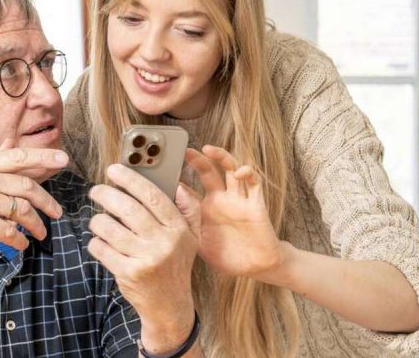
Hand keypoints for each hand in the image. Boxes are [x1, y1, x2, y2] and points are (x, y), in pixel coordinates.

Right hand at [0, 142, 67, 262]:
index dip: (43, 157)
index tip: (64, 159)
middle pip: (26, 186)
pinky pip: (10, 230)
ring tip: (41, 233)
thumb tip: (10, 140)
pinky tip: (21, 244)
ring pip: (22, 210)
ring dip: (36, 224)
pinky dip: (19, 240)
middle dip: (47, 201)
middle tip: (57, 213)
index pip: (17, 156)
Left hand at [88, 164, 196, 350]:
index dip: (131, 179)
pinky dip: (95, 242)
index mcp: (179, 229)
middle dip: (107, 194)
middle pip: (129, 209)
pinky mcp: (128, 273)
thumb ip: (188, 208)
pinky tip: (99, 241)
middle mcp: (164, 243)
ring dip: (97, 221)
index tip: (114, 170)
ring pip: (110, 228)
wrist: (169, 305)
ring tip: (97, 220)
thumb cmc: (175, 263)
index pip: (153, 196)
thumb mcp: (191, 237)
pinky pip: (102, 249)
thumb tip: (178, 183)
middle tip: (96, 190)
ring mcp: (146, 259)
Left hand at [179, 145, 285, 279]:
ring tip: (208, 149)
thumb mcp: (198, 240)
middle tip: (185, 150)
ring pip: (230, 170)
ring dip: (221, 157)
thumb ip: (187, 220)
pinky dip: (249, 173)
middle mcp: (221, 199)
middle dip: (197, 159)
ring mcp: (238, 199)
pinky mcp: (255, 204)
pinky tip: (240, 172)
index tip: (163, 167)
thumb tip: (173, 196)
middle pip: (208, 172)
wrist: (255, 269)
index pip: (189, 187)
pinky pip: (254, 184)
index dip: (177, 177)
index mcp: (204, 208)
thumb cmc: (225, 256)